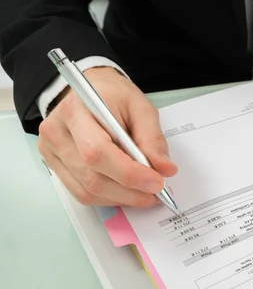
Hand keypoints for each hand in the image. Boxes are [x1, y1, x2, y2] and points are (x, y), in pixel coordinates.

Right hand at [38, 67, 177, 206]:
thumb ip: (153, 139)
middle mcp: (56, 132)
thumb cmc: (114, 96)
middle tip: (157, 192)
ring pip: (88, 190)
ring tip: (146, 193)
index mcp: (75, 110)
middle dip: (131, 191)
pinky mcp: (54, 166)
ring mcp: (51, 152)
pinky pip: (82, 193)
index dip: (129, 173)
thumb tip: (165, 169)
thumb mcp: (141, 107)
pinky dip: (110, 197)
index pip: (98, 152)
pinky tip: (127, 191)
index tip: (157, 182)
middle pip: (93, 176)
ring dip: (122, 198)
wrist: (91, 91)